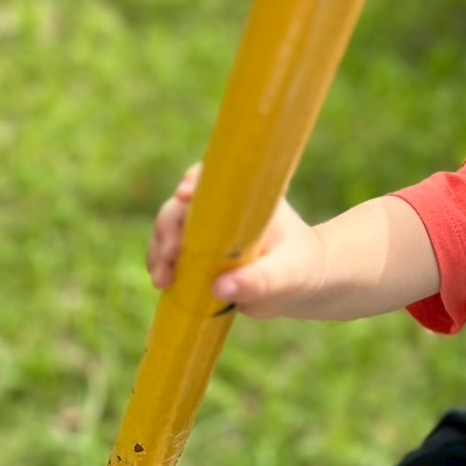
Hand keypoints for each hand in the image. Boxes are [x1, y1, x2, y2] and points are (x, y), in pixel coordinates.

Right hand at [147, 164, 326, 318]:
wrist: (306, 286)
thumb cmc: (304, 269)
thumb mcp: (289, 274)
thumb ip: (260, 281)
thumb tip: (220, 288)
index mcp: (249, 199)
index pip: (217, 177)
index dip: (195, 180)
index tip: (185, 194)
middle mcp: (223, 210)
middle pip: (183, 205)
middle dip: (168, 226)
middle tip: (170, 255)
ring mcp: (208, 233)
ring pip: (170, 229)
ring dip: (159, 249)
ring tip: (163, 279)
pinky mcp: (200, 257)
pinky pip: (171, 256)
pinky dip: (162, 266)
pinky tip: (163, 282)